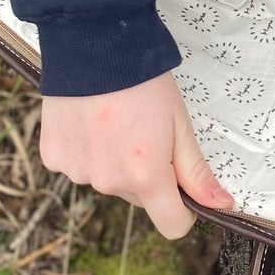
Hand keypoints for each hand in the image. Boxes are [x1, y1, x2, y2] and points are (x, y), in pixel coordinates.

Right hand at [39, 70, 233, 239]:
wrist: (94, 49)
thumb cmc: (143, 84)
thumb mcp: (180, 125)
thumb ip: (197, 171)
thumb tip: (221, 205)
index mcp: (145, 176)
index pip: (170, 225)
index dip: (183, 212)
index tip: (185, 191)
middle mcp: (108, 182)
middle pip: (140, 197)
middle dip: (149, 175)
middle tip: (148, 134)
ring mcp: (76, 171)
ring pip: (109, 181)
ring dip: (117, 163)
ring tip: (118, 123)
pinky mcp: (53, 157)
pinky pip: (80, 166)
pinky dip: (89, 151)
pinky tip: (92, 123)